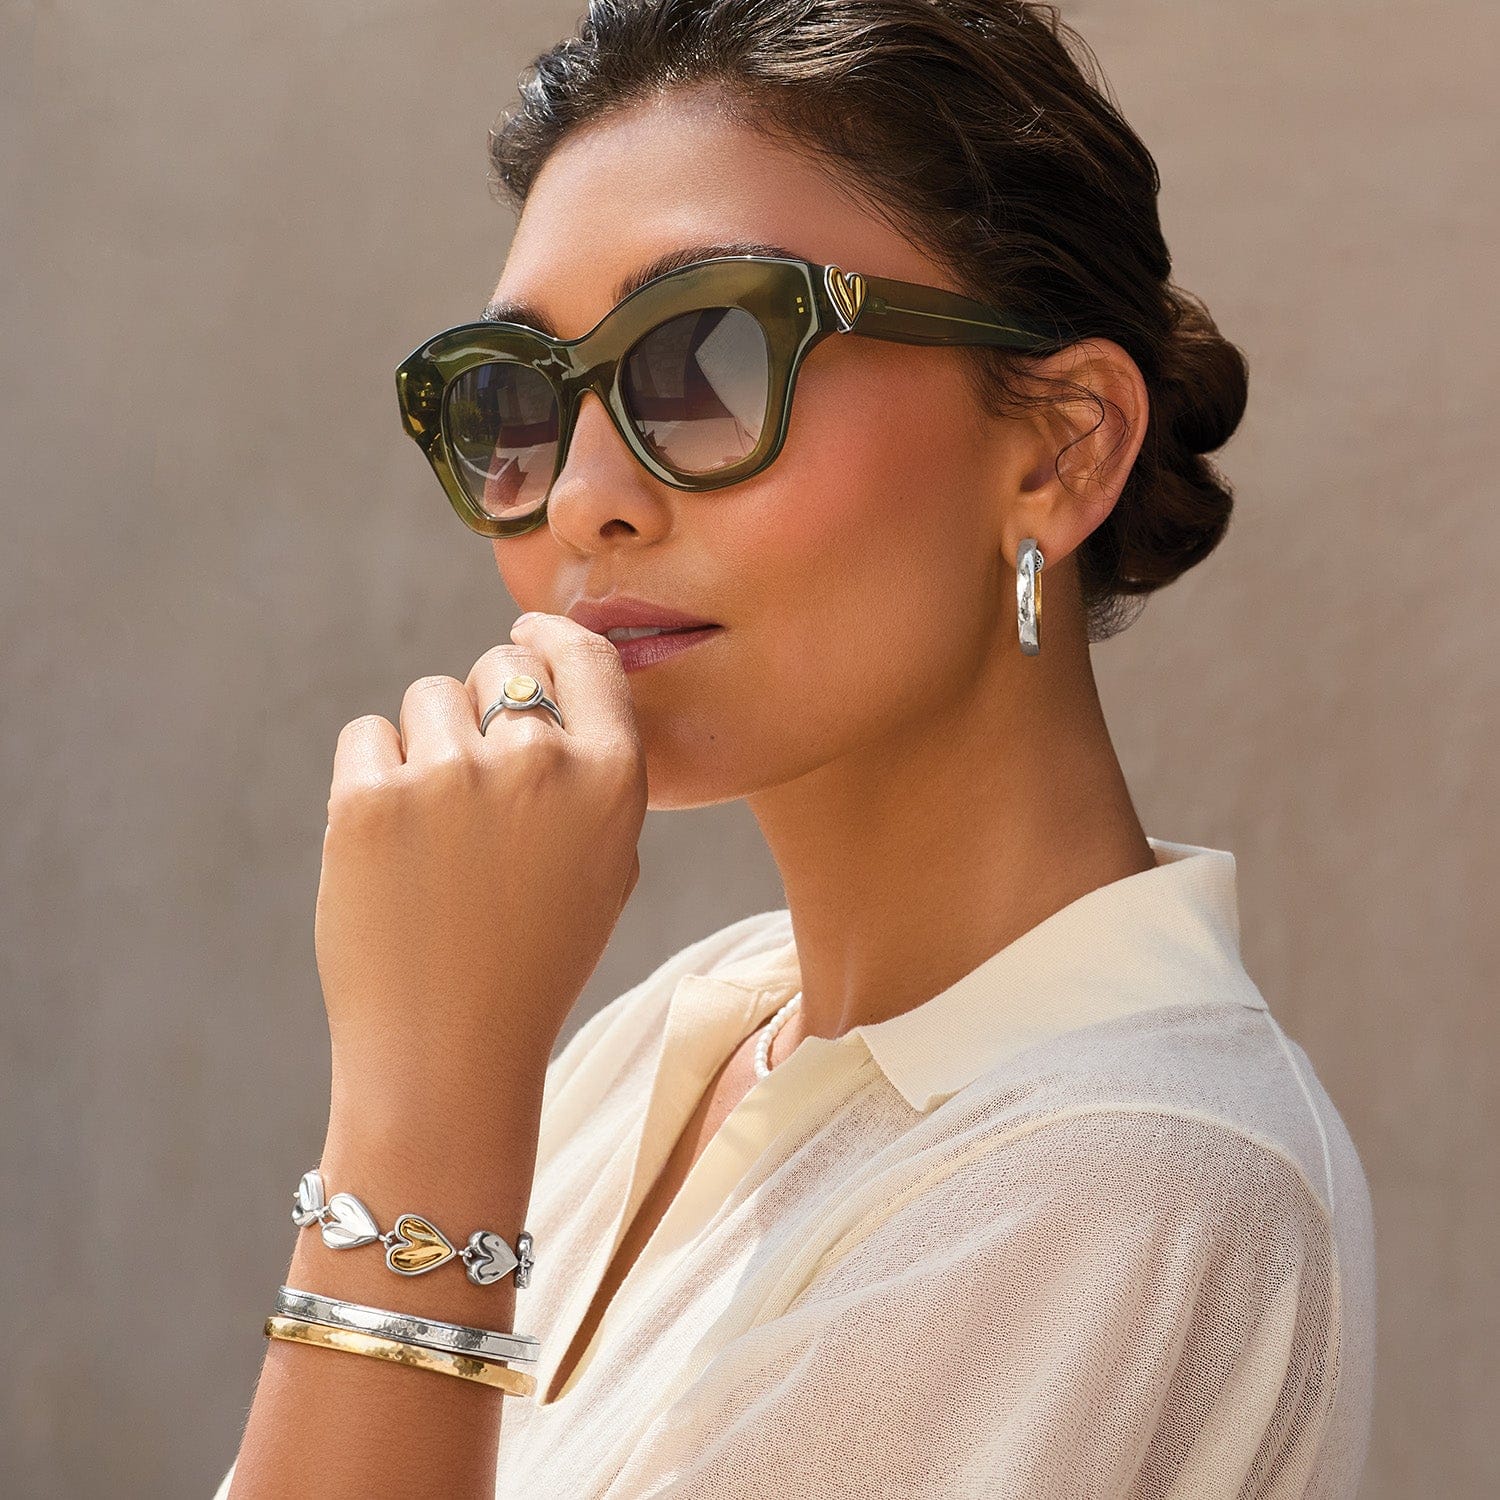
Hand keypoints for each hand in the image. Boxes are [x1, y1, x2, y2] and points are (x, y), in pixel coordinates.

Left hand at [313, 613, 645, 1135]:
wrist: (448, 1052)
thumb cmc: (535, 959)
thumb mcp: (610, 866)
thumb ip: (598, 770)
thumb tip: (554, 679)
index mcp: (612, 779)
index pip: (584, 656)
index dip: (549, 636)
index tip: (526, 633)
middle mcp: (538, 764)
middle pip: (501, 665)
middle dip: (485, 703)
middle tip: (474, 782)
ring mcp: (450, 778)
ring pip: (427, 698)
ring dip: (426, 745)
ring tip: (435, 837)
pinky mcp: (369, 800)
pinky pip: (366, 735)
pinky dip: (371, 776)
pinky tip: (391, 844)